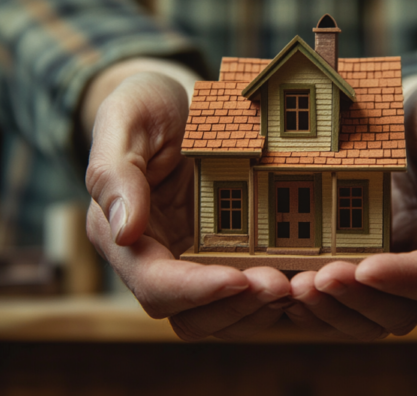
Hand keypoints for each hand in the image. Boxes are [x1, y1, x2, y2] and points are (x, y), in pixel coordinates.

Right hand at [84, 59, 290, 339]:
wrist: (178, 101)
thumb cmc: (145, 105)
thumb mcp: (125, 118)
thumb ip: (114, 173)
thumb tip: (123, 233)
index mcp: (121, 235)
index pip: (154, 284)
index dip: (194, 290)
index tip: (236, 277)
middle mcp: (156, 258)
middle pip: (190, 315)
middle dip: (235, 307)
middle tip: (280, 285)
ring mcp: (192, 260)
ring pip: (221, 315)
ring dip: (258, 309)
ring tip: (294, 285)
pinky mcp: (224, 253)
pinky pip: (246, 291)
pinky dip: (271, 294)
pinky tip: (302, 275)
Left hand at [287, 76, 416, 339]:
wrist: (407, 110)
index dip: (404, 278)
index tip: (366, 268)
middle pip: (403, 311)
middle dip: (358, 300)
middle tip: (314, 280)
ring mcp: (397, 269)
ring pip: (369, 318)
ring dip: (332, 311)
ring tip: (295, 287)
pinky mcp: (365, 265)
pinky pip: (343, 303)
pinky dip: (317, 305)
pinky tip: (287, 286)